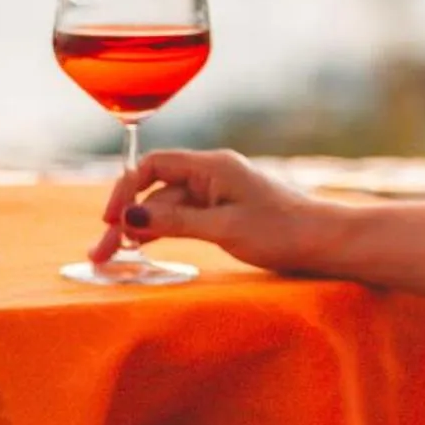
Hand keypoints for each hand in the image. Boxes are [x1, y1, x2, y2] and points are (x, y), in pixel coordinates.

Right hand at [90, 148, 318, 274]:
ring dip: (140, 229)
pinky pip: (184, 217)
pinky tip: (144, 249)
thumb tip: (129, 218)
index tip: (110, 222)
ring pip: (167, 207)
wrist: (325, 241)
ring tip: (113, 258)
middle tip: (100, 254)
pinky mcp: (224, 213)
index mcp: (212, 166)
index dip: (126, 190)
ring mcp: (217, 194)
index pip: (154, 165)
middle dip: (126, 219)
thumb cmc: (281, 231)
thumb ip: (175, 222)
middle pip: (156, 191)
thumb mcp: (224, 228)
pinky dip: (163, 231)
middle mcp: (211, 174)